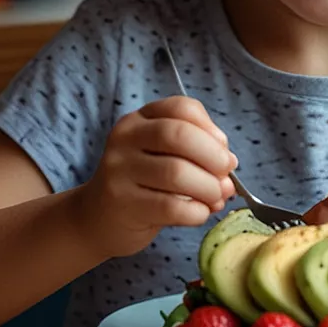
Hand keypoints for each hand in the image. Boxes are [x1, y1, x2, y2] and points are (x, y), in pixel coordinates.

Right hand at [72, 96, 236, 258]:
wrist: (97, 218)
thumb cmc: (141, 183)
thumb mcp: (163, 156)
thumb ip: (196, 154)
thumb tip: (230, 168)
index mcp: (140, 119)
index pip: (181, 108)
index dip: (211, 128)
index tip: (224, 150)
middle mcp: (125, 138)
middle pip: (178, 135)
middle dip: (213, 157)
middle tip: (226, 177)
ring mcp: (119, 170)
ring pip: (176, 173)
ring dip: (208, 188)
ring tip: (216, 199)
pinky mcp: (122, 203)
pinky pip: (170, 206)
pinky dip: (196, 212)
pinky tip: (200, 213)